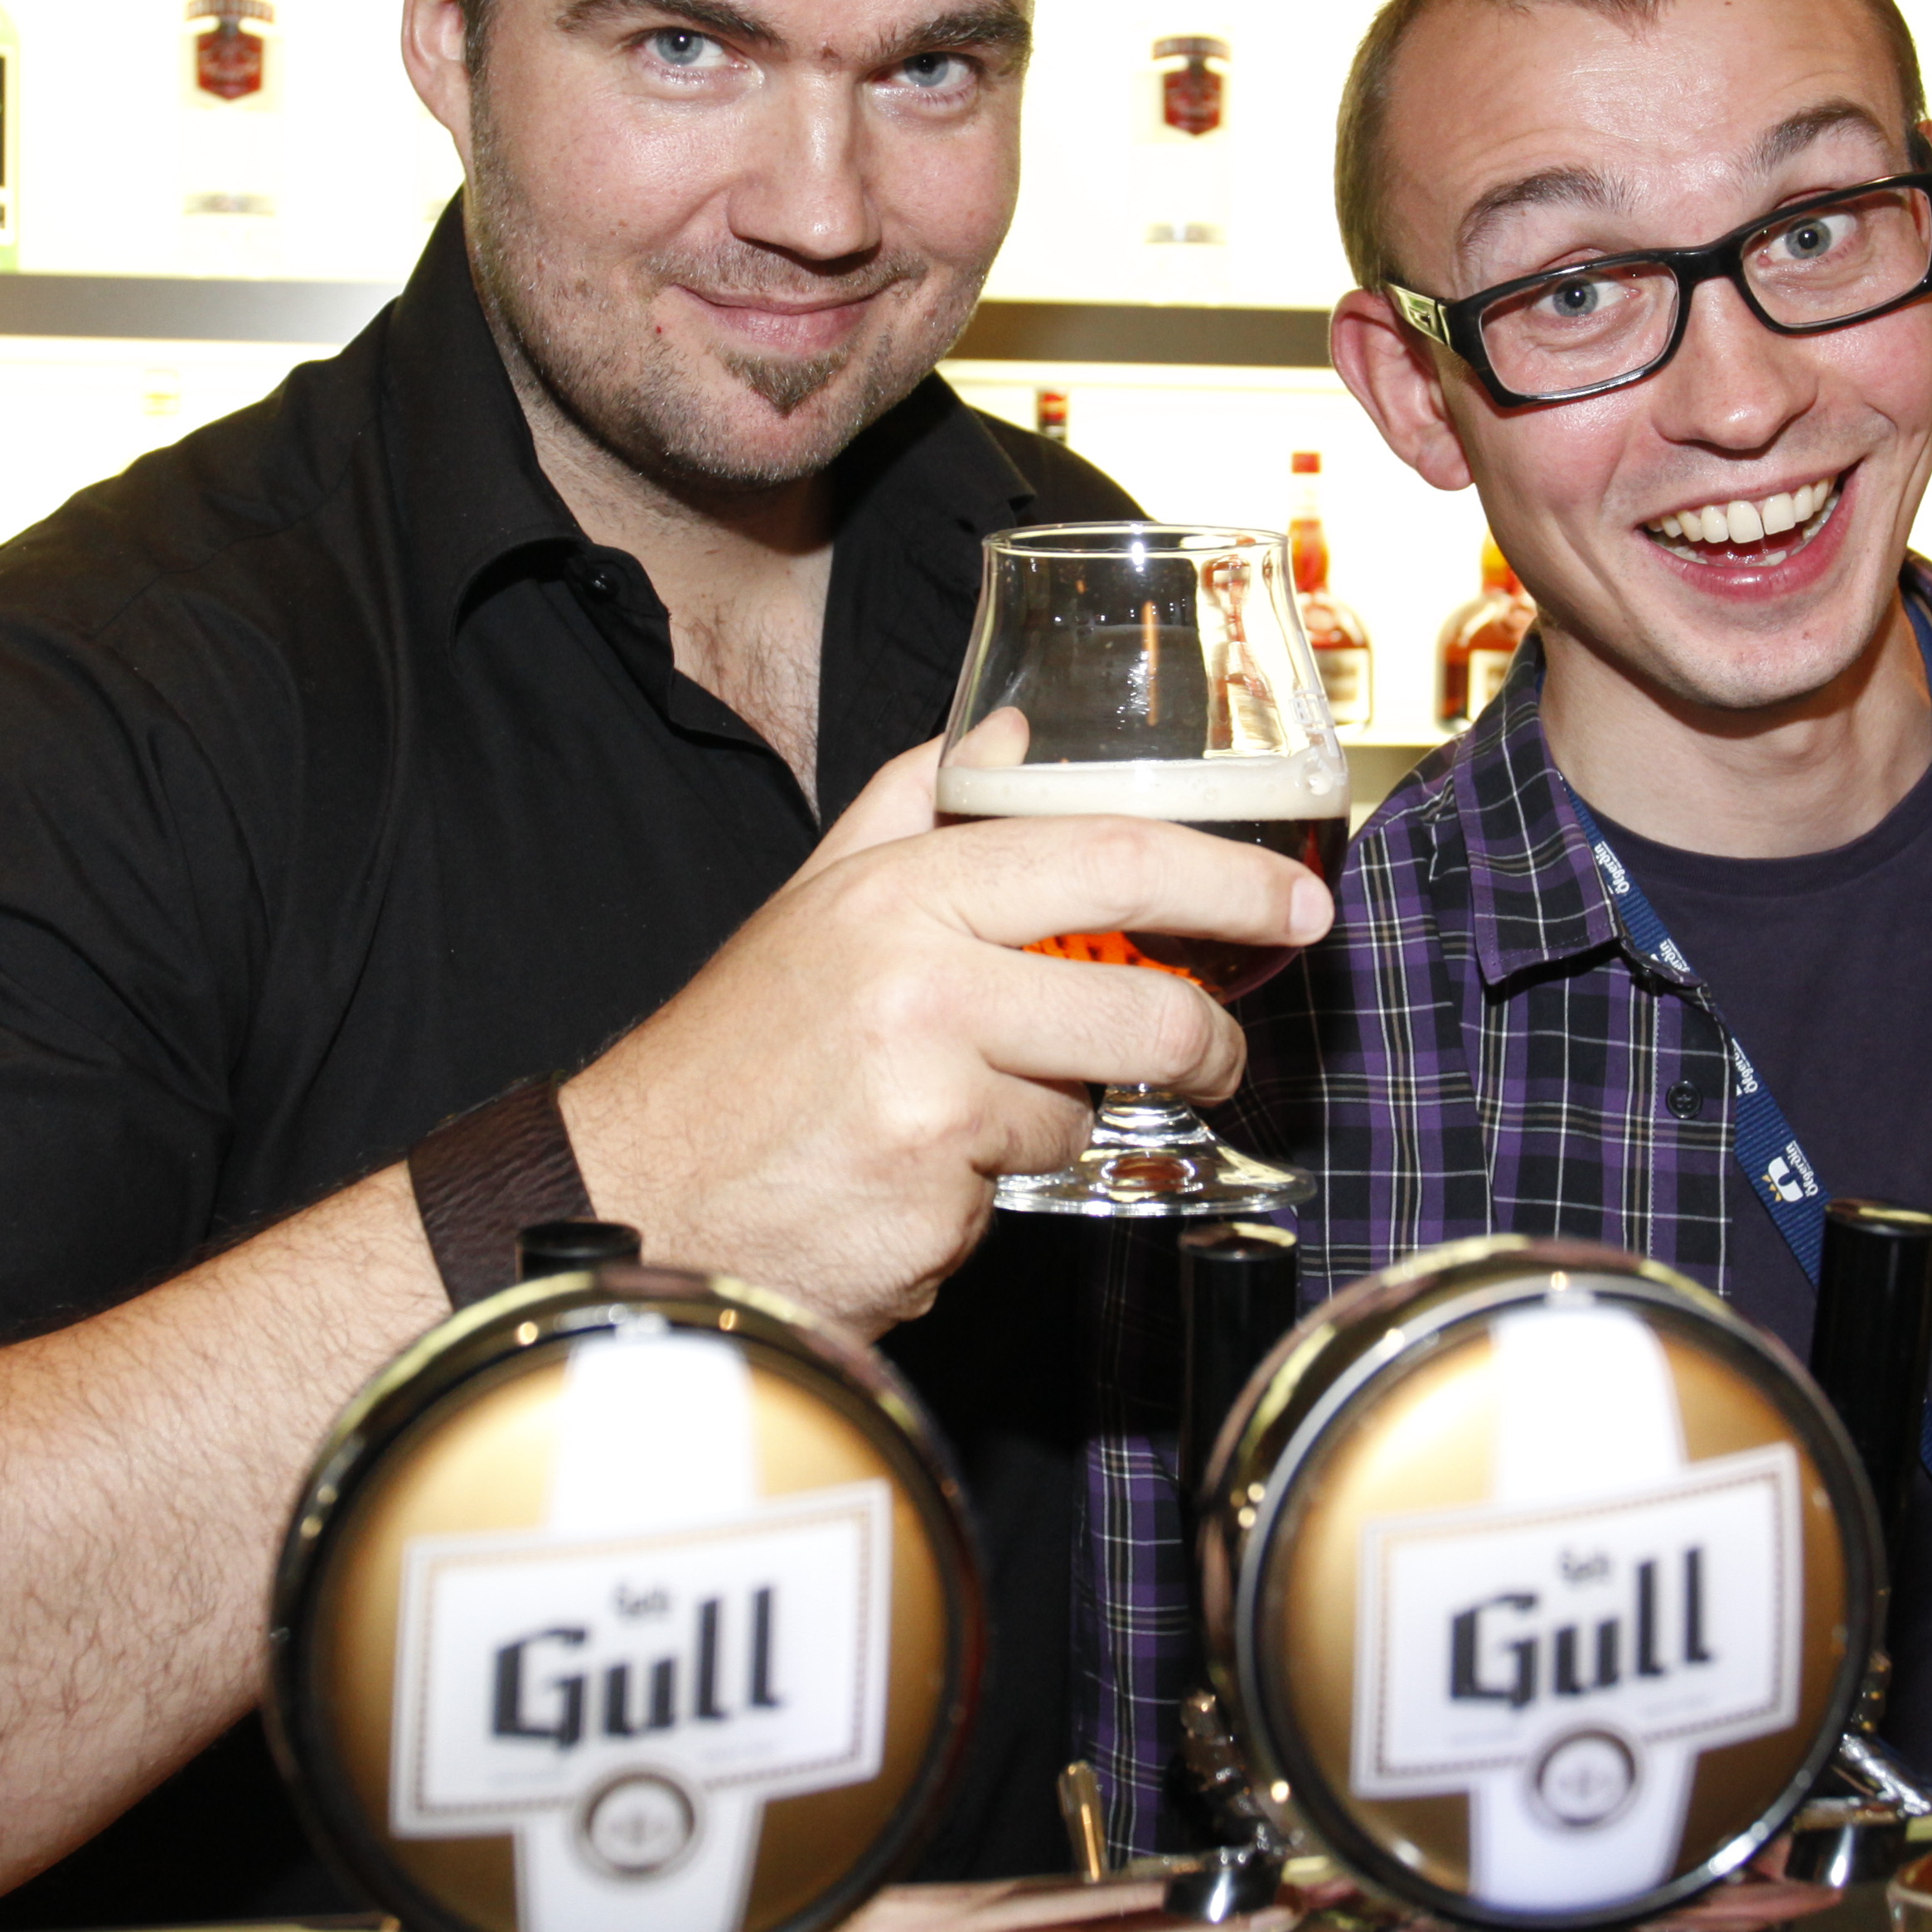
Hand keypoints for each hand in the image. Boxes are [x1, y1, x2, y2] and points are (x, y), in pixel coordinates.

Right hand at [556, 737, 1330, 1336]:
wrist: (637, 1191)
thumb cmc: (739, 1053)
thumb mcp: (817, 901)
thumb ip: (913, 805)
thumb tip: (1010, 732)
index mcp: (901, 890)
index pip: (1108, 853)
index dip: (1226, 876)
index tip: (1295, 902)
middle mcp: (920, 981)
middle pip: (1144, 1004)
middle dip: (1208, 1041)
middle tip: (1218, 1055)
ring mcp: (931, 1096)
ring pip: (1089, 1107)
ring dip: (1056, 1123)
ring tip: (962, 1122)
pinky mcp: (935, 1199)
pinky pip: (1029, 1190)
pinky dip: (991, 1193)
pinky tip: (913, 1181)